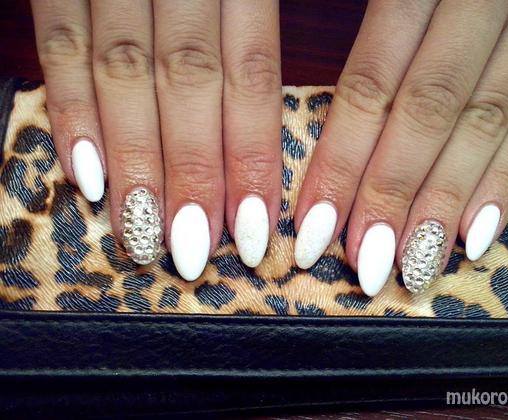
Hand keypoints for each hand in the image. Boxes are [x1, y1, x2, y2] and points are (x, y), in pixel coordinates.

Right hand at [31, 0, 281, 278]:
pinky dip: (72, 107)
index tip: (253, 228)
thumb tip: (261, 123)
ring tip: (142, 233)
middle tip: (192, 251)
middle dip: (189, 173)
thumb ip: (252, 27)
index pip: (249, 73)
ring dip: (133, 160)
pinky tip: (85, 176)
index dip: (250, 154)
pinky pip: (59, 37)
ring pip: (124, 71)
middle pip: (186, 82)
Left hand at [294, 0, 507, 294]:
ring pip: (485, 123)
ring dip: (447, 204)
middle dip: (392, 196)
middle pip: (427, 114)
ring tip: (415, 267)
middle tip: (365, 267)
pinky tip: (477, 232)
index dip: (341, 161)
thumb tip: (328, 95)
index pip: (372, 84)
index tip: (313, 228)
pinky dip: (507, 176)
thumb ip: (372, 16)